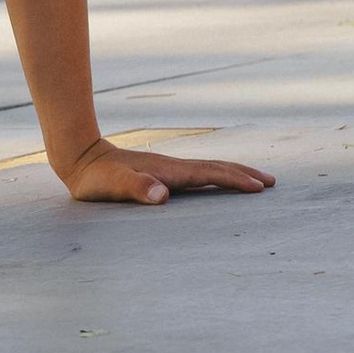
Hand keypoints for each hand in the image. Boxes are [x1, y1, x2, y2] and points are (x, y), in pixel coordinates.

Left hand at [60, 136, 271, 206]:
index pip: (209, 175)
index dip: (235, 180)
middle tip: (272, 181)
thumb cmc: (96, 178)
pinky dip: (215, 176)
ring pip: (209, 168)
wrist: (81, 157)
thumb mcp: (113, 186)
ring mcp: (169, 168)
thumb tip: (163, 195)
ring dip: (233, 173)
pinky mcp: (162, 172)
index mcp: (169, 171)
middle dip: (244, 174)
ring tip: (255, 179)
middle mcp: (174, 167)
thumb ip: (137, 189)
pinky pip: (198, 174)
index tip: (259, 187)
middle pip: (216, 168)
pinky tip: (216, 181)